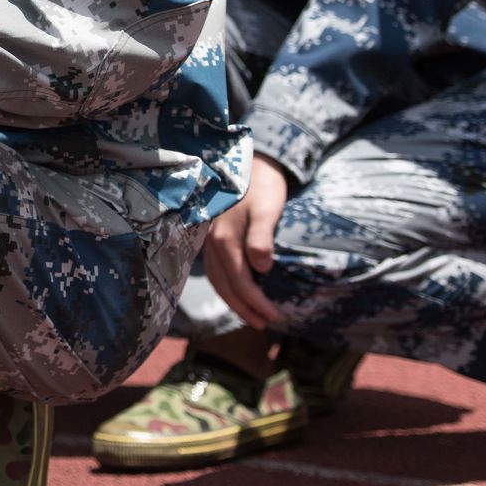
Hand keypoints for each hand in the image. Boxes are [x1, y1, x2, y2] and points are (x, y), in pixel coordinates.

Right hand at [203, 155, 289, 330]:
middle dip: (244, 308)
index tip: (274, 317)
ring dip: (234, 301)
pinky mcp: (214, 236)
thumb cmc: (262, 184)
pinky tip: (238, 289)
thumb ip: (261, 238)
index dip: (256, 303)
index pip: (239, 282)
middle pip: (225, 286)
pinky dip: (228, 286)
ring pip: (218, 280)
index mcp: (225, 240)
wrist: (252, 160)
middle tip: (264, 324)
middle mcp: (213, 243)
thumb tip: (261, 270)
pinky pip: (217, 270)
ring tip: (252, 315)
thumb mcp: (268, 208)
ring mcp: (211, 240)